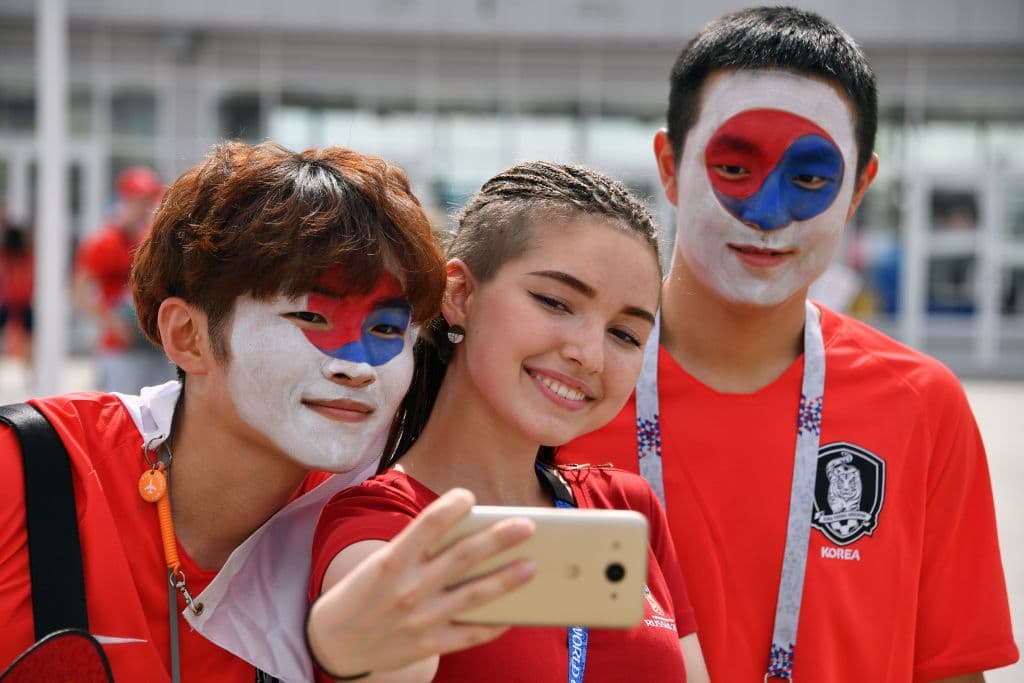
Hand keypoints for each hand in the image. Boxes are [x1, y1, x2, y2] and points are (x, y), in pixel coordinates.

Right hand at [306, 488, 535, 678]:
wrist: (332, 643)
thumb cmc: (360, 593)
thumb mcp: (379, 562)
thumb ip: (417, 548)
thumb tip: (462, 531)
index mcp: (392, 559)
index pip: (428, 523)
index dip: (452, 505)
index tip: (469, 496)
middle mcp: (409, 587)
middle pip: (463, 556)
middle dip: (498, 538)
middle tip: (527, 525)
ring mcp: (421, 618)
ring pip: (474, 594)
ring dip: (507, 579)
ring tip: (532, 565)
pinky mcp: (428, 644)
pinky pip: (469, 634)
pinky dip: (493, 624)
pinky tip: (513, 614)